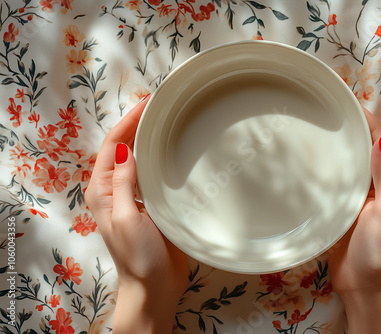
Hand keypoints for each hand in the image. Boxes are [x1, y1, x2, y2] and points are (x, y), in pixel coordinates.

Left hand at [85, 96, 187, 332]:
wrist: (155, 284)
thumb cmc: (138, 255)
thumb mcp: (127, 216)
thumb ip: (124, 182)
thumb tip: (126, 147)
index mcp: (103, 190)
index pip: (113, 145)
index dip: (128, 122)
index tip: (147, 103)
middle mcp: (117, 188)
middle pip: (126, 147)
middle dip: (139, 125)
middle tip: (161, 105)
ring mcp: (136, 195)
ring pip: (142, 158)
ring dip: (151, 138)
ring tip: (170, 119)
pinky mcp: (153, 202)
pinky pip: (155, 172)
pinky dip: (163, 156)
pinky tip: (176, 148)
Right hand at [328, 107, 380, 332]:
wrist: (362, 285)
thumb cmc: (378, 250)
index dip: (368, 119)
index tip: (345, 101)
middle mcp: (375, 184)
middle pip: (363, 147)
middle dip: (348, 127)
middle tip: (322, 110)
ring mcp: (356, 195)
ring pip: (346, 162)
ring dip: (335, 145)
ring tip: (311, 127)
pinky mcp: (339, 207)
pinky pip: (332, 180)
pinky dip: (324, 166)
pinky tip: (305, 160)